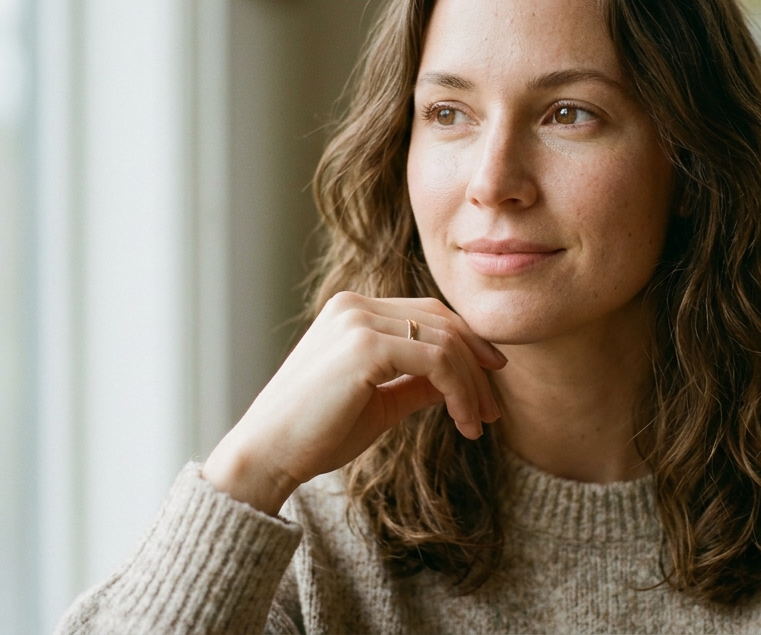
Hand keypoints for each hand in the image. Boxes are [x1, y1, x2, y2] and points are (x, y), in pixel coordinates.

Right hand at [201, 292, 504, 514]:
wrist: (267, 456)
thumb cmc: (317, 434)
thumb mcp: (381, 401)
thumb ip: (419, 382)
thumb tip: (463, 379)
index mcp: (354, 310)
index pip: (429, 314)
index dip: (467, 345)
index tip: (490, 383)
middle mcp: (355, 305)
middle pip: (443, 323)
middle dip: (477, 366)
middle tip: (493, 411)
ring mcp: (358, 320)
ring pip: (445, 341)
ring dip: (472, 386)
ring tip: (479, 424)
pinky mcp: (364, 345)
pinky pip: (436, 360)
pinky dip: (459, 390)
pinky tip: (462, 421)